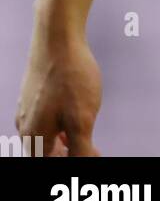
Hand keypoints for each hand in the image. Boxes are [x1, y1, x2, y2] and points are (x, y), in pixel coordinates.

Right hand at [16, 30, 101, 156]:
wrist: (57, 35)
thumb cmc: (71, 77)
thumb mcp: (82, 120)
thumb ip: (81, 151)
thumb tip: (85, 164)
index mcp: (33, 138)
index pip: (49, 165)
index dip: (72, 163)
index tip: (93, 154)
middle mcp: (24, 125)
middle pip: (43, 152)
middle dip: (67, 154)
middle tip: (92, 149)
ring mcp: (26, 106)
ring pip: (43, 134)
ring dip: (64, 140)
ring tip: (84, 133)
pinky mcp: (31, 91)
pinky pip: (43, 116)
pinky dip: (59, 122)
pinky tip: (73, 111)